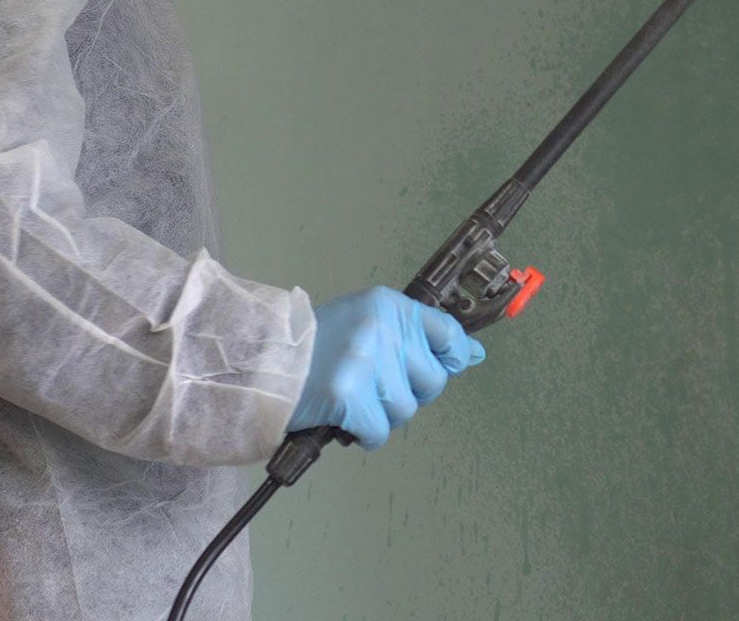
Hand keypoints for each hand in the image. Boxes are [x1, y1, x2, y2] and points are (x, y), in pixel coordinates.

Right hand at [286, 286, 484, 448]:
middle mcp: (383, 330)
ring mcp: (367, 364)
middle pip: (433, 381)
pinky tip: (345, 417)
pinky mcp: (349, 398)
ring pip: (407, 410)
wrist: (263, 364)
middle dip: (410, 392)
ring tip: (354, 397)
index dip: (451, 358)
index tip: (443, 366)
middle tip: (376, 385)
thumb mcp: (368, 323)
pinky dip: (365, 434)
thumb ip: (418, 336)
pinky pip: (381, 432)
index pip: (449, 334)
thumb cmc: (317, 346)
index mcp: (389, 306)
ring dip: (383, 414)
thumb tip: (474, 353)